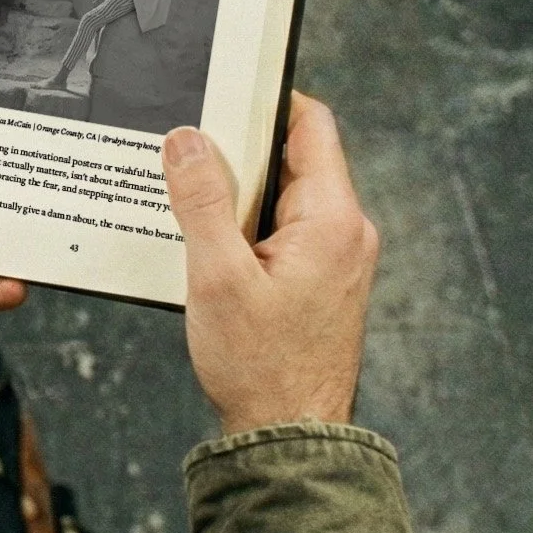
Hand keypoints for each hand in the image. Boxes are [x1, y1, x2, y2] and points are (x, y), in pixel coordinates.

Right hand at [163, 93, 377, 433]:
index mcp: (334, 221)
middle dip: (238, 149)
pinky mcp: (318, 281)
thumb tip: (186, 140)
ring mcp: (335, 259)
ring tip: (187, 198)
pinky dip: (244, 225)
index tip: (222, 93)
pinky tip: (205, 242)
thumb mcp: (218, 276)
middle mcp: (346, 233)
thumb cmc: (262, 367)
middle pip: (292, 158)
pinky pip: (281, 230)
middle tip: (187, 148)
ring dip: (236, 193)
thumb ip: (202, 202)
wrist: (288, 438)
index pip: (311, 126)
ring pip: (282, 196)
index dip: (267, 101)